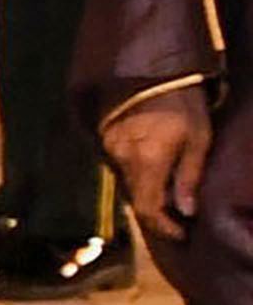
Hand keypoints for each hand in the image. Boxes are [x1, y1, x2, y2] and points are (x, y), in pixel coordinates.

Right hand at [111, 88, 215, 246]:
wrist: (153, 70)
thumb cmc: (184, 103)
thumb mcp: (198, 139)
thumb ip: (189, 177)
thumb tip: (186, 211)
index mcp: (147, 161)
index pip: (148, 208)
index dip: (164, 227)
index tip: (182, 234)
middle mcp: (123, 158)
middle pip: (136, 199)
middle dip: (157, 212)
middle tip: (178, 218)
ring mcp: (111, 147)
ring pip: (128, 183)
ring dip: (147, 192)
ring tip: (169, 193)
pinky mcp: (106, 137)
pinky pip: (121, 166)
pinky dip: (138, 174)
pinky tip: (154, 170)